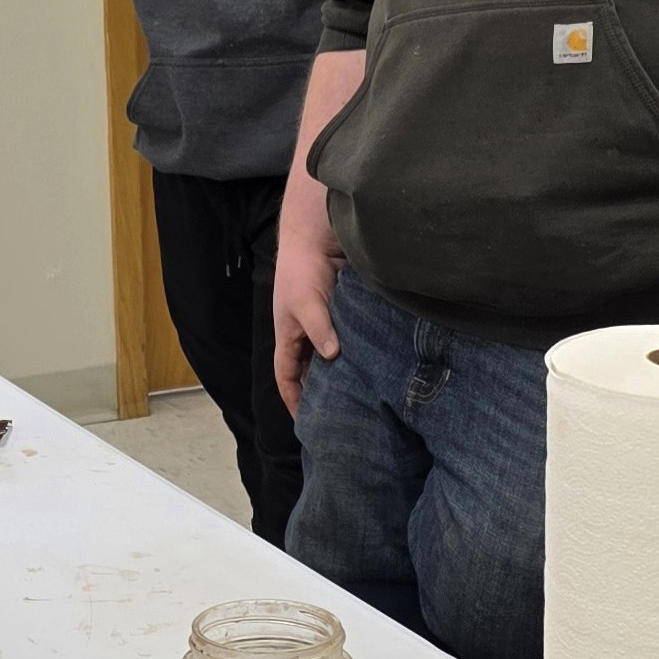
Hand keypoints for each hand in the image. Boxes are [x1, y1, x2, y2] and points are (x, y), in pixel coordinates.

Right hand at [272, 209, 343, 415]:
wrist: (316, 236)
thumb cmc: (302, 271)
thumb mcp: (307, 303)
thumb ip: (319, 330)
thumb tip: (333, 356)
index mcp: (288, 335)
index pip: (286, 376)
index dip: (293, 399)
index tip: (305, 422)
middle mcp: (305, 333)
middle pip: (309, 370)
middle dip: (319, 391)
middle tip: (339, 414)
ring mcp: (324, 323)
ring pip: (330, 357)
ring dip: (340, 372)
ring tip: (360, 396)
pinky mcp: (342, 314)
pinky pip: (347, 339)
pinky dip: (355, 353)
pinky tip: (372, 364)